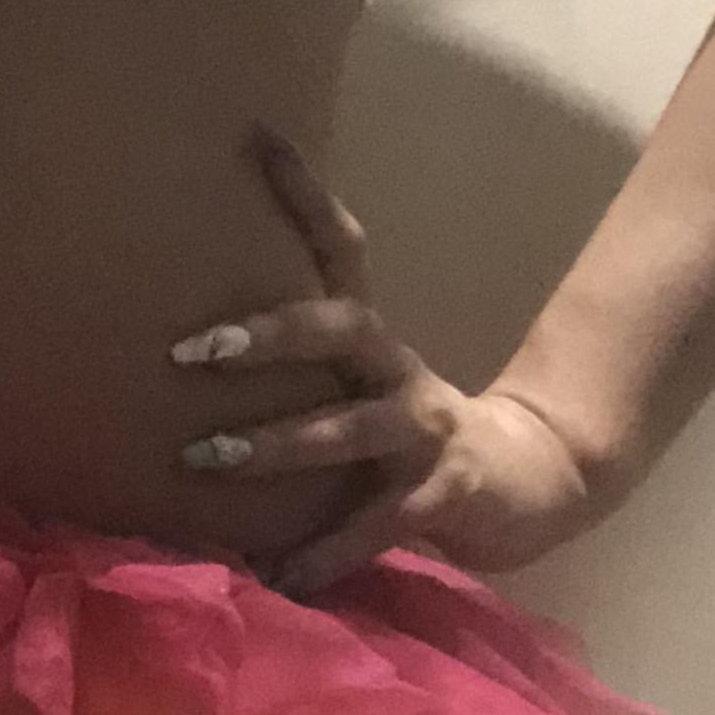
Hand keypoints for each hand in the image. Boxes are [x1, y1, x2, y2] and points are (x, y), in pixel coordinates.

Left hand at [167, 123, 624, 594]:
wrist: (534, 486)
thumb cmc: (411, 435)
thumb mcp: (356, 386)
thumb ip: (293, 368)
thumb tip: (181, 339)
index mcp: (373, 342)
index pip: (343, 248)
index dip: (305, 191)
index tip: (255, 134)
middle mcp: (398, 373)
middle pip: (342, 327)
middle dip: (269, 334)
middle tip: (191, 350)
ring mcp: (424, 434)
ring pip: (350, 427)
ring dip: (277, 443)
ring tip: (207, 458)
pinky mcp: (441, 496)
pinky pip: (375, 527)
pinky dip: (322, 556)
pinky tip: (276, 579)